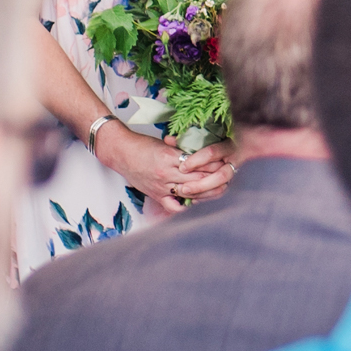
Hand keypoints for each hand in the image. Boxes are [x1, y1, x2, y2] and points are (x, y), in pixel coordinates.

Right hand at [96, 125, 235, 213]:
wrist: (121, 153)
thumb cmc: (144, 145)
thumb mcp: (166, 144)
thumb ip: (184, 150)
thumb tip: (205, 154)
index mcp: (171, 156)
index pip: (199, 163)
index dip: (214, 164)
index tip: (226, 162)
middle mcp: (167, 173)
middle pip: (198, 179)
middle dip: (215, 179)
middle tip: (229, 177)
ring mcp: (161, 186)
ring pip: (189, 193)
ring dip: (206, 192)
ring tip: (220, 190)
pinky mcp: (156, 195)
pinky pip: (174, 206)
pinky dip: (187, 207)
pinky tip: (198, 204)